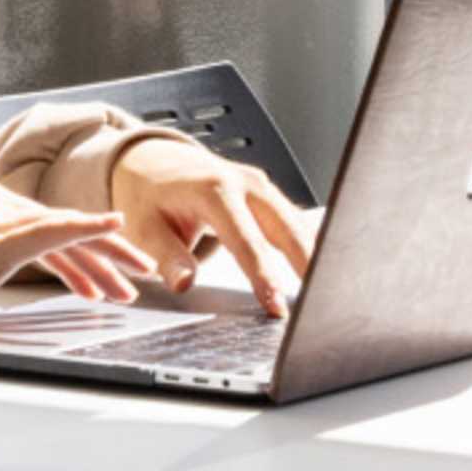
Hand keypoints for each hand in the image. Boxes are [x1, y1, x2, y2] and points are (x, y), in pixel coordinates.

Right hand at [0, 171, 156, 325]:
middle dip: (98, 252)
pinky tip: (114, 232)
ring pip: (64, 230)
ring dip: (102, 256)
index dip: (72, 243)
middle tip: (132, 272)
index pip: (34, 218)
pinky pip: (56, 229)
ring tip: (130, 281)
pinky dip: (89, 230)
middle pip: (55, 223)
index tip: (95, 265)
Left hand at [109, 139, 315, 315]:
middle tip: (321, 308)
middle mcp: (245, 183)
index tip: (277, 307)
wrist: (153, 161)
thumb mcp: (143, 226)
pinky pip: (297, 225)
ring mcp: (263, 187)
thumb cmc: (148, 196)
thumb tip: (184, 283)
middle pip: (288, 230)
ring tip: (329, 300)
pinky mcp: (271, 196)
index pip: (246, 241)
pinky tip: (322, 279)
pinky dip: (310, 250)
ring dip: (316, 260)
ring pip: (300, 227)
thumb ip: (165, 255)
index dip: (263, 277)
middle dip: (308, 267)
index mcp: (213, 190)